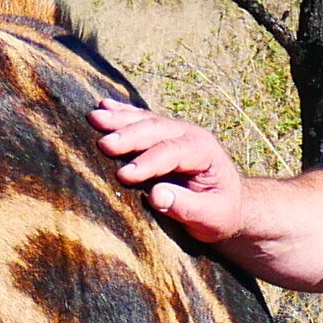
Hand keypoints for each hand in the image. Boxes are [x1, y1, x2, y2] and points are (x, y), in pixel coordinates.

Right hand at [86, 101, 247, 242]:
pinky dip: (121, 112)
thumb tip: (155, 195)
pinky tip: (103, 106)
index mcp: (204, 151)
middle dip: (128, 136)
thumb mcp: (211, 217)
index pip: (172, 153)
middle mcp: (189, 134)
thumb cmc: (220, 213)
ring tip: (94, 118)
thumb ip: (186, 206)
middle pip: (156, 130)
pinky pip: (140, 119)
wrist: (229, 203)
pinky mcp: (162, 134)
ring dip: (119, 119)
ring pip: (145, 120)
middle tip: (103, 144)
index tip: (123, 176)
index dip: (148, 163)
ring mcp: (175, 131)